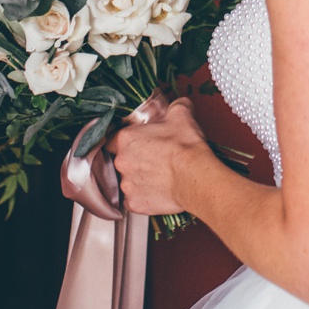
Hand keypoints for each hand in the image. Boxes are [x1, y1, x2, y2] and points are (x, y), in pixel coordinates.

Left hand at [108, 97, 211, 215]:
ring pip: (128, 181)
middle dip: (134, 160)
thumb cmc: (185, 148)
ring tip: (159, 176)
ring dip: (139, 179)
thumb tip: (179, 104)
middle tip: (153, 159)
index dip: (126, 141)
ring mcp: (127, 185)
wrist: (194, 176)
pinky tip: (157, 190)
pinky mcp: (135, 203)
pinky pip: (134, 200)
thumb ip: (175, 106)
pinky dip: (143, 196)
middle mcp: (122, 162)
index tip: (138, 143)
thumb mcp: (181, 115)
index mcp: (126, 139)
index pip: (113, 139)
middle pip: (121, 160)